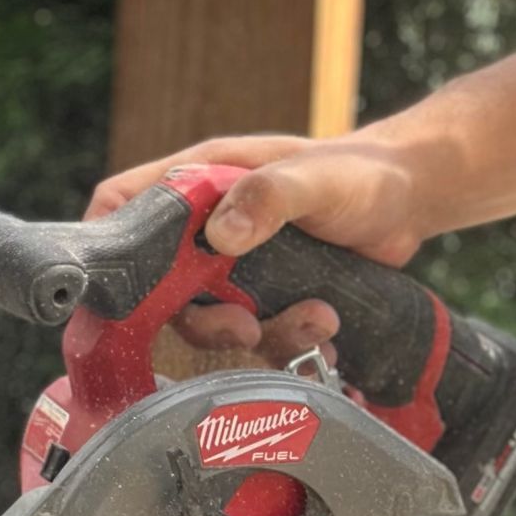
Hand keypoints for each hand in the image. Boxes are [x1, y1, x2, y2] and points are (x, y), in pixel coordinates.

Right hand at [86, 131, 430, 360]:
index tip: (115, 292)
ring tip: (313, 320)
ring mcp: (237, 265)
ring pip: (212, 320)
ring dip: (257, 336)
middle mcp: (209, 226)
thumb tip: (221, 235)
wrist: (410, 199)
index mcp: (203, 180)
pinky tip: (325, 331)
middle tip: (244, 326)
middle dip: (199, 319)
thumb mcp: (315, 177)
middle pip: (160, 287)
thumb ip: (269, 196)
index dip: (105, 244)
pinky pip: (257, 335)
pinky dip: (287, 343)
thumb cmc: (360, 172)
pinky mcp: (268, 295)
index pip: (123, 204)